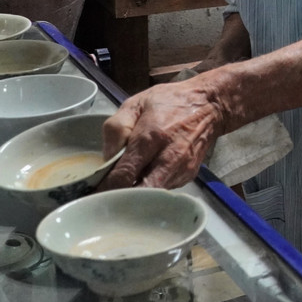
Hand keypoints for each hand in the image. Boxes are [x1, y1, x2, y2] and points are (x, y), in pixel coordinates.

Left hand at [99, 76, 228, 190]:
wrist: (209, 105)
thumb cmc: (169, 102)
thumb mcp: (136, 104)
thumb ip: (116, 129)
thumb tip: (106, 160)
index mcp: (151, 137)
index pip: (123, 175)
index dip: (105, 188)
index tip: (92, 194)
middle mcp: (169, 158)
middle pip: (139, 194)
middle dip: (120, 199)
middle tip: (105, 198)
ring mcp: (181, 170)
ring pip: (151, 196)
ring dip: (135, 196)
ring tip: (123, 188)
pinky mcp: (188, 176)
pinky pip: (162, 190)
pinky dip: (150, 188)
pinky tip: (144, 178)